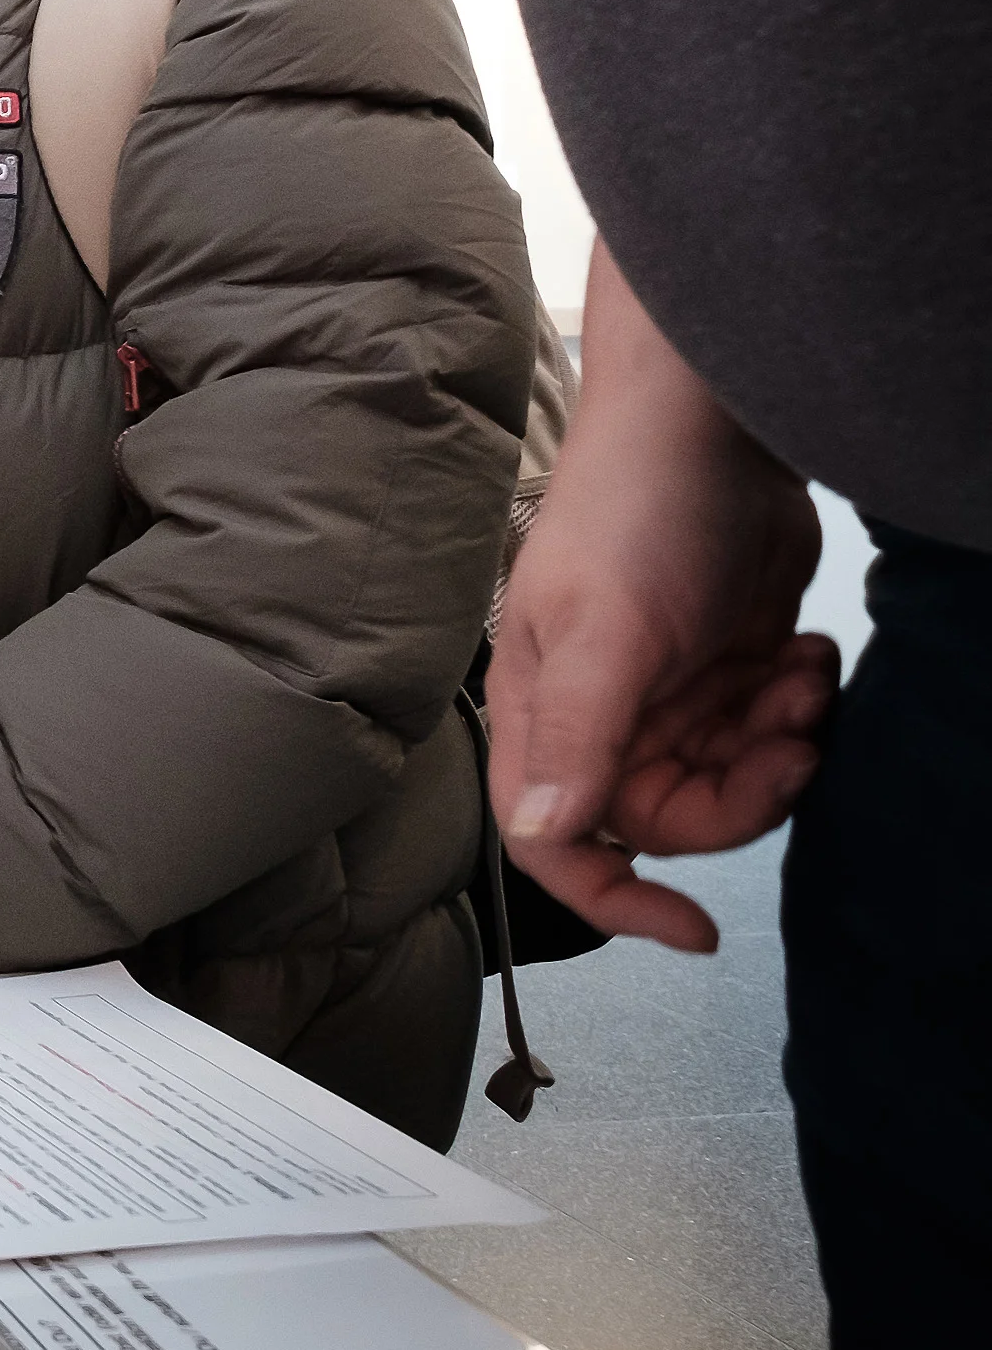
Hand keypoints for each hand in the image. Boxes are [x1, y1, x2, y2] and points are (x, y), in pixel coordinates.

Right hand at [487, 241, 841, 952]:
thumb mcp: (609, 631)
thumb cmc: (634, 511)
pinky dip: (802, 705)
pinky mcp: (729, 662)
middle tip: (789, 736)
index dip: (617, 898)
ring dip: (784, 743)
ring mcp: (669, 689)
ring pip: (732, 778)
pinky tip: (808, 650)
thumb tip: (542, 836)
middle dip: (744, 795)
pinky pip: (772, 730)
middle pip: (671, 819)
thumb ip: (581, 739)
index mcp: (549, 712)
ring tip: (802, 672)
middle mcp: (602, 713)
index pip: (555, 843)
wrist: (710, 421)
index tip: (696, 928)